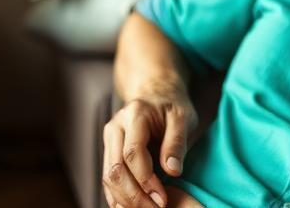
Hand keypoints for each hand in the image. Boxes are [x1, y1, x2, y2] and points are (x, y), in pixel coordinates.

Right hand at [102, 90, 198, 207]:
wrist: (155, 93)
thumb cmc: (172, 106)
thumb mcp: (182, 118)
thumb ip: (177, 143)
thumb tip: (173, 171)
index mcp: (135, 115)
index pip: (133, 154)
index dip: (146, 180)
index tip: (162, 198)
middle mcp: (115, 127)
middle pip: (116, 169)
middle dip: (134, 195)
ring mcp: (108, 139)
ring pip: (108, 176)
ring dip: (125, 199)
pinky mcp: (108, 150)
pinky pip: (107, 177)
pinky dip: (117, 196)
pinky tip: (130, 207)